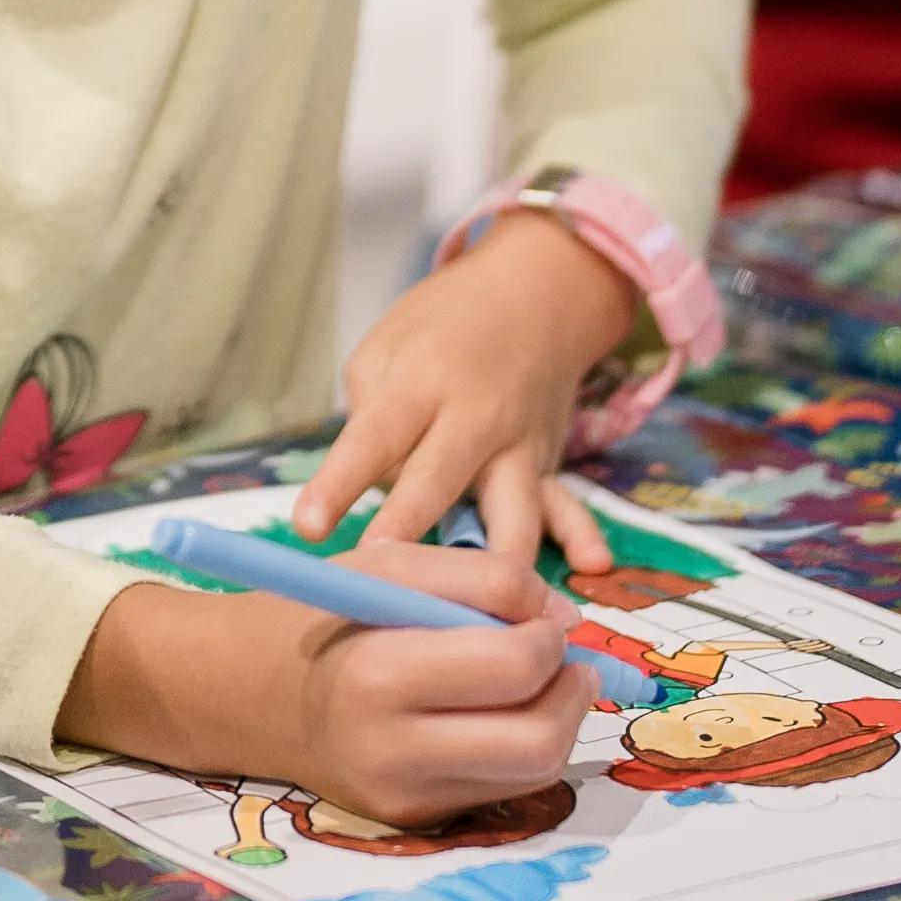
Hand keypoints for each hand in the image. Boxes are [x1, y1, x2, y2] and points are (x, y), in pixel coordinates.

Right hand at [56, 560, 590, 829]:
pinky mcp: (414, 821)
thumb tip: (567, 622)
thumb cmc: (322, 615)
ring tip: (536, 681)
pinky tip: (496, 713)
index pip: (514, 667)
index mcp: (378, 675)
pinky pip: (500, 788)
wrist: (247, 695)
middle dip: (572, 693)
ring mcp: (404, 798)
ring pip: (532, 774)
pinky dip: (518, 746)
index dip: (548, 636)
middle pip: (537, 742)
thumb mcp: (391, 564)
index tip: (539, 616)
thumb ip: (486, 578)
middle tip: (562, 658)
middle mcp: (391, 752)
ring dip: (557, 722)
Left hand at [290, 213, 640, 579]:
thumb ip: (369, 416)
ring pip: (511, 508)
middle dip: (411, 524)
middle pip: (440, 476)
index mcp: (420, 380)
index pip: (373, 437)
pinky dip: (581, 533)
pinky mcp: (548, 466)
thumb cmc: (443, 325)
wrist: (537, 292)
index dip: (339, 483)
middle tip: (380, 570)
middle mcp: (474, 415)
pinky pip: (566, 503)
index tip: (308, 528)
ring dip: (497, 558)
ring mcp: (518, 445)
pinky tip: (592, 565)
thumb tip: (367, 489)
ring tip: (484, 608)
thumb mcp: (385, 346)